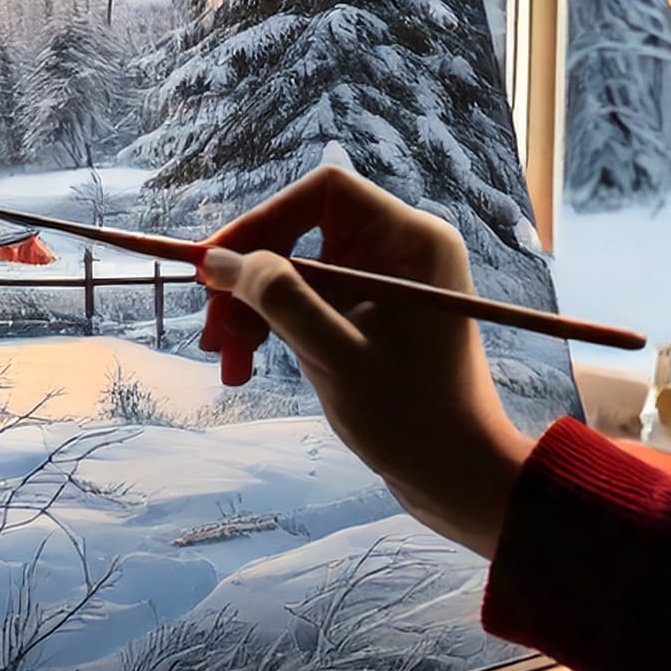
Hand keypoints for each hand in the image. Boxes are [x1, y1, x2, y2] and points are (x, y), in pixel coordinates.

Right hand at [195, 165, 531, 557]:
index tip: (216, 266)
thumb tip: (218, 260)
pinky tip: (245, 366)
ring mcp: (383, 283)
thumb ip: (278, 298)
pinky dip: (273, 329)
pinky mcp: (370, 315)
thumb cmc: (409, 415)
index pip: (323, 193)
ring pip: (295, 273)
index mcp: (409, 241)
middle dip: (250, 282)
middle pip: (300, 234)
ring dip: (253, 313)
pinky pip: (307, 303)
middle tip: (212, 333)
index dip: (262, 220)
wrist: (457, 476)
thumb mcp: (333, 354)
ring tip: (228, 364)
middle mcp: (398, 250)